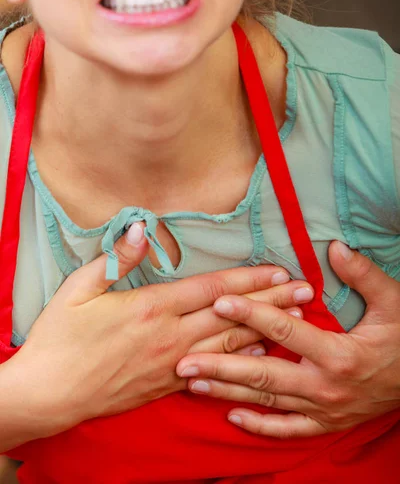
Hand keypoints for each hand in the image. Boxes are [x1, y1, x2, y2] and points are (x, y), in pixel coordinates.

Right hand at [3, 223, 313, 450]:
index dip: (249, 278)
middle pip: (232, 315)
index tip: (278, 269)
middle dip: (272, 301)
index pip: (212, 289)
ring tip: (296, 318)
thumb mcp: (80, 289)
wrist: (49, 394)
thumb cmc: (61, 339)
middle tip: (306, 291)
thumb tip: (144, 228)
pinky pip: (216, 372)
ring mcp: (172, 364)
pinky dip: (243, 361)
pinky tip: (263, 353)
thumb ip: (118, 258)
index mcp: (151, 308)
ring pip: (231, 344)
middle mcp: (170, 337)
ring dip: (267, 328)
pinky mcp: (169, 385)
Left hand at [177, 241, 399, 437]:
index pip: (285, 331)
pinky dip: (259, 427)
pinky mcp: (325, 423)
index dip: (251, 313)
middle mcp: (326, 386)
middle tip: (185, 360)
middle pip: (264, 374)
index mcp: (339, 354)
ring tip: (193, 384)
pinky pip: (288, 430)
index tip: (220, 301)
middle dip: (221, 366)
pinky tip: (231, 417)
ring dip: (228, 393)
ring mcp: (323, 410)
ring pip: (267, 402)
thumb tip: (335, 247)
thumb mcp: (393, 303)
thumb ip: (363, 275)